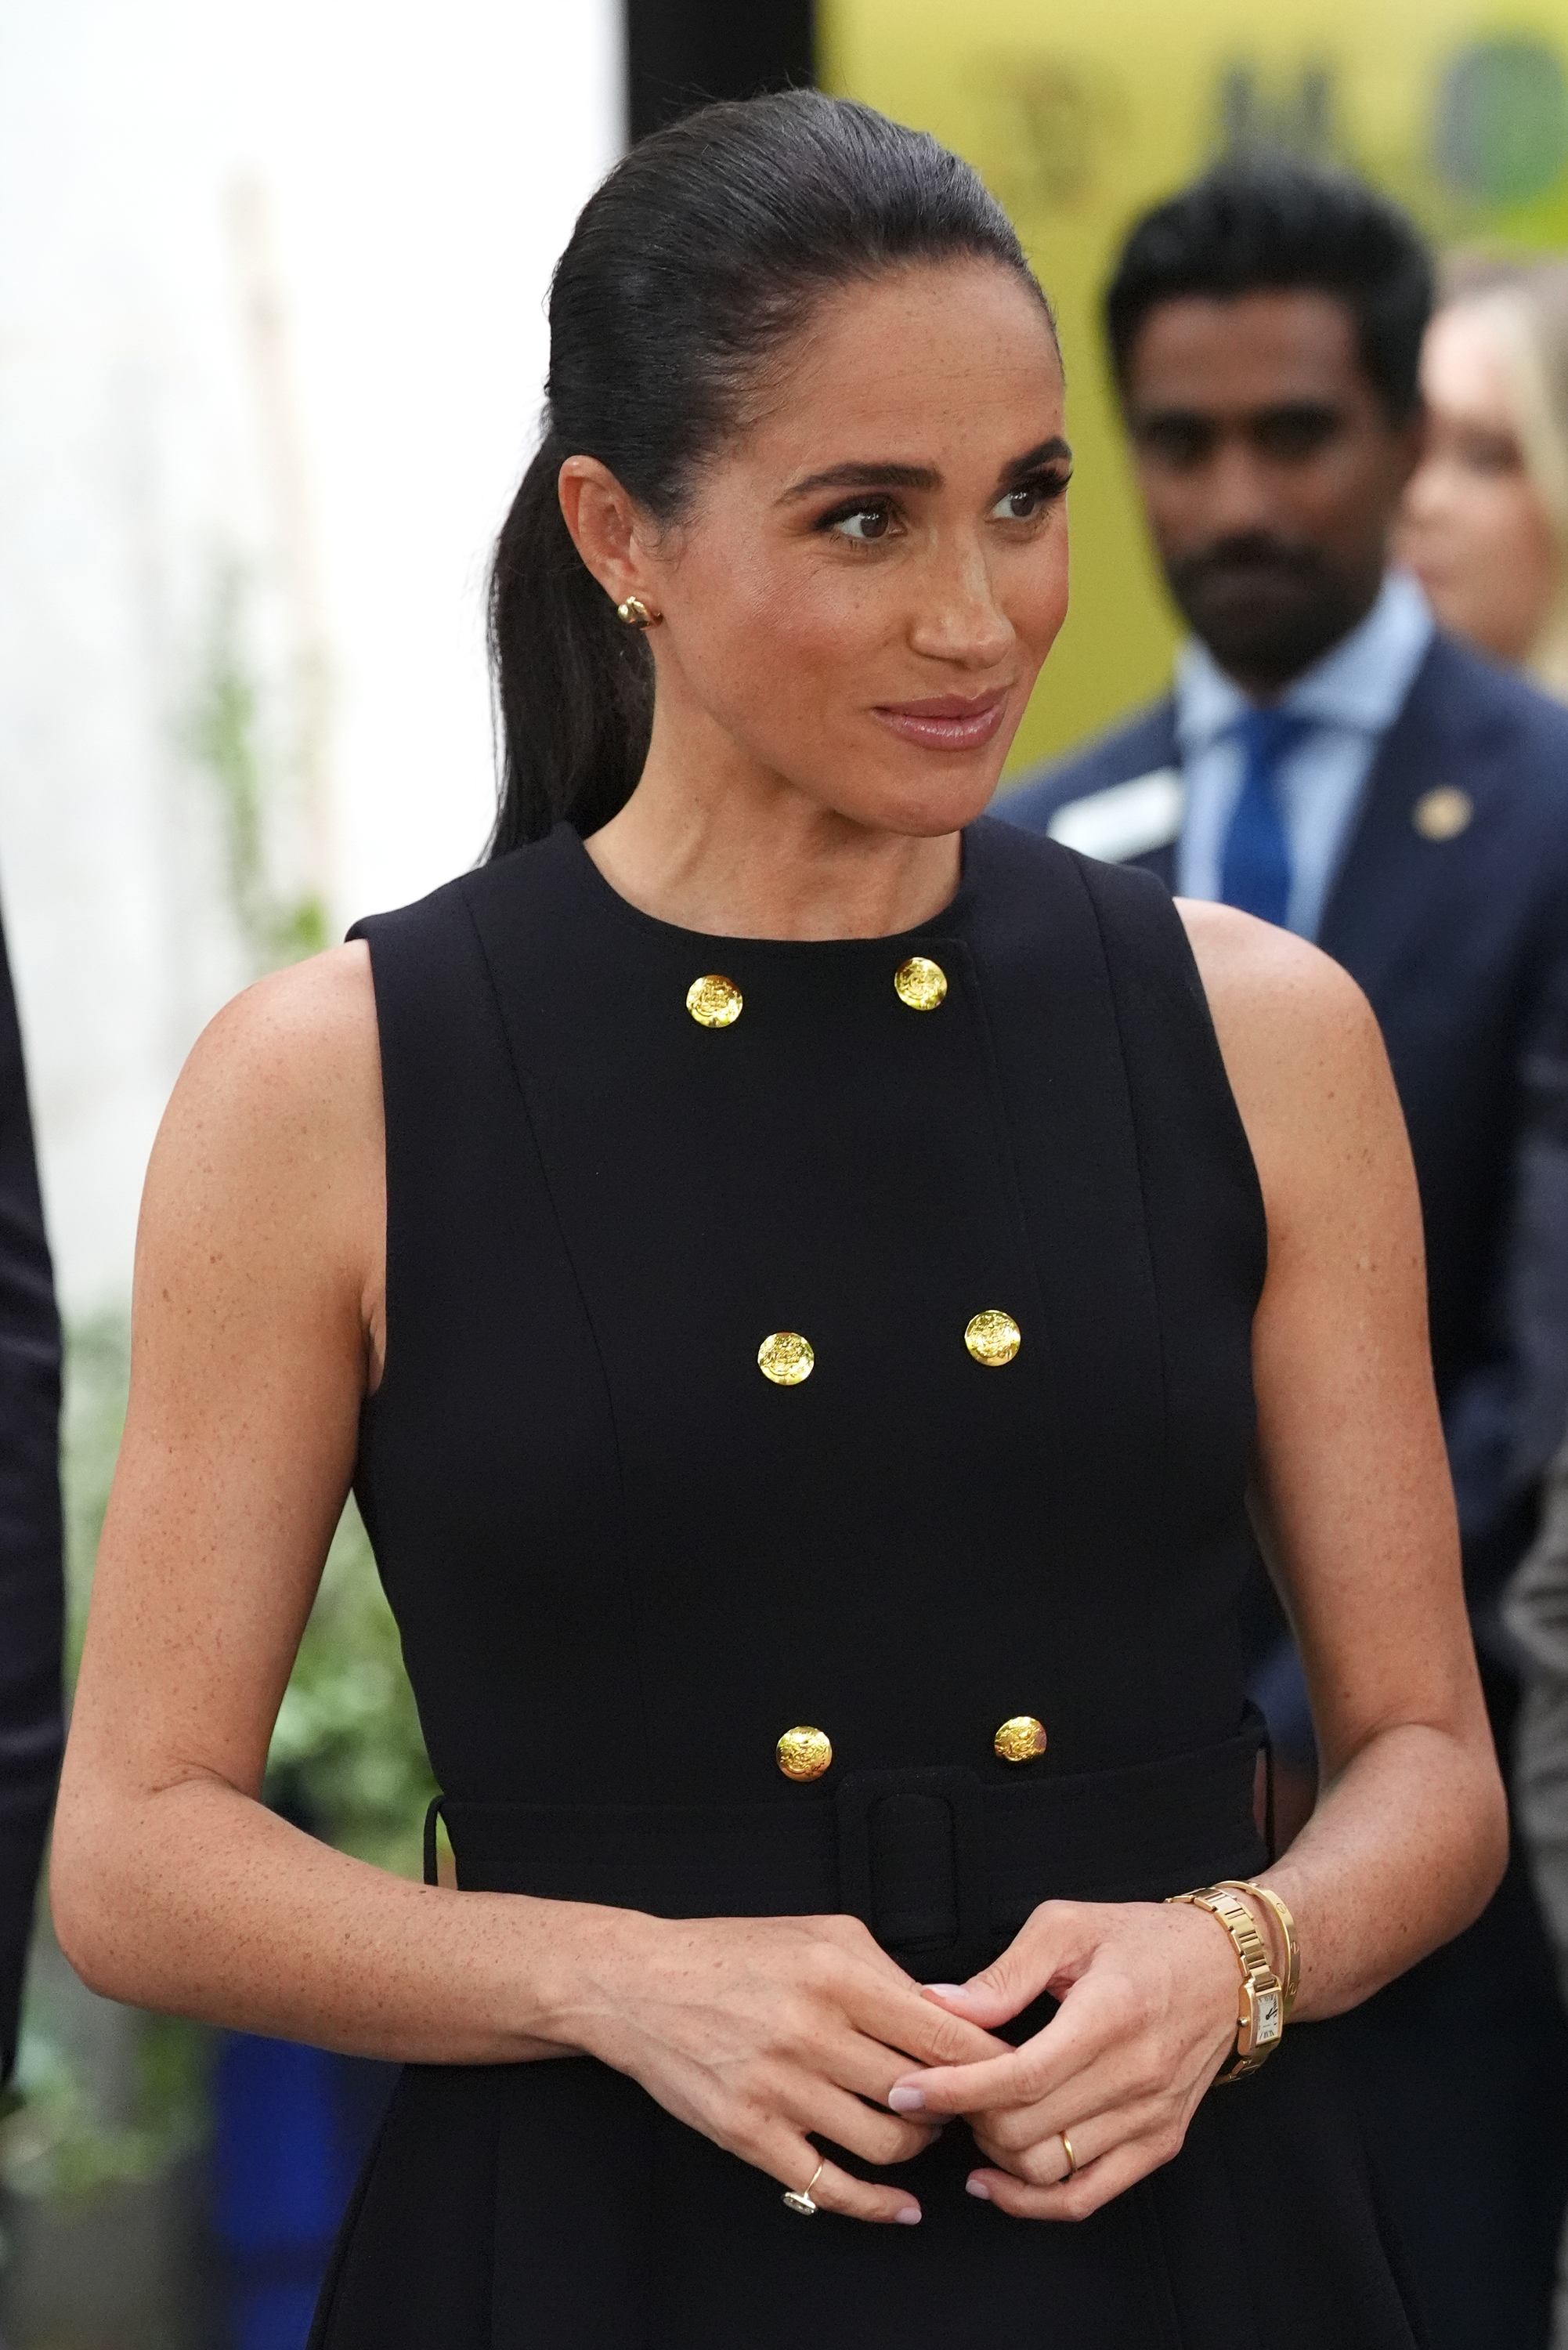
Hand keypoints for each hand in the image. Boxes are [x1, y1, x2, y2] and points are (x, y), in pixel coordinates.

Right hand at [562, 1909, 1012, 2223]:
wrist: (639, 1983)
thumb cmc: (734, 1953)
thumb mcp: (823, 1934)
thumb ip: (890, 1973)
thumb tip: (953, 2016)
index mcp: (837, 1975)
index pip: (944, 2032)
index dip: (989, 2059)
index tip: (1011, 2069)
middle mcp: (811, 2032)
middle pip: (923, 2092)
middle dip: (958, 2104)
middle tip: (967, 2102)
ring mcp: (778, 2089)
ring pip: (888, 2142)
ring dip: (918, 2144)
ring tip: (920, 2126)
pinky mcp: (749, 2134)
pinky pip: (829, 2186)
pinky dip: (876, 2205)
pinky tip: (900, 2205)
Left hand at [886, 1898, 1241, 2218]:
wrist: (1229, 1968)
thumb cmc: (1143, 1938)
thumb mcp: (1068, 1925)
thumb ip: (1003, 1973)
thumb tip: (939, 2005)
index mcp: (1109, 2016)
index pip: (1018, 2077)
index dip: (954, 2090)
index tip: (907, 2088)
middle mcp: (1135, 2076)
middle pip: (1026, 2130)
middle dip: (967, 2117)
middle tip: (939, 2089)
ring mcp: (1151, 2117)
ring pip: (1049, 2170)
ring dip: (995, 2154)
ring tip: (973, 2117)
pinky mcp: (1160, 2143)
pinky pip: (1088, 2196)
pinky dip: (1034, 2201)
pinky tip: (994, 2181)